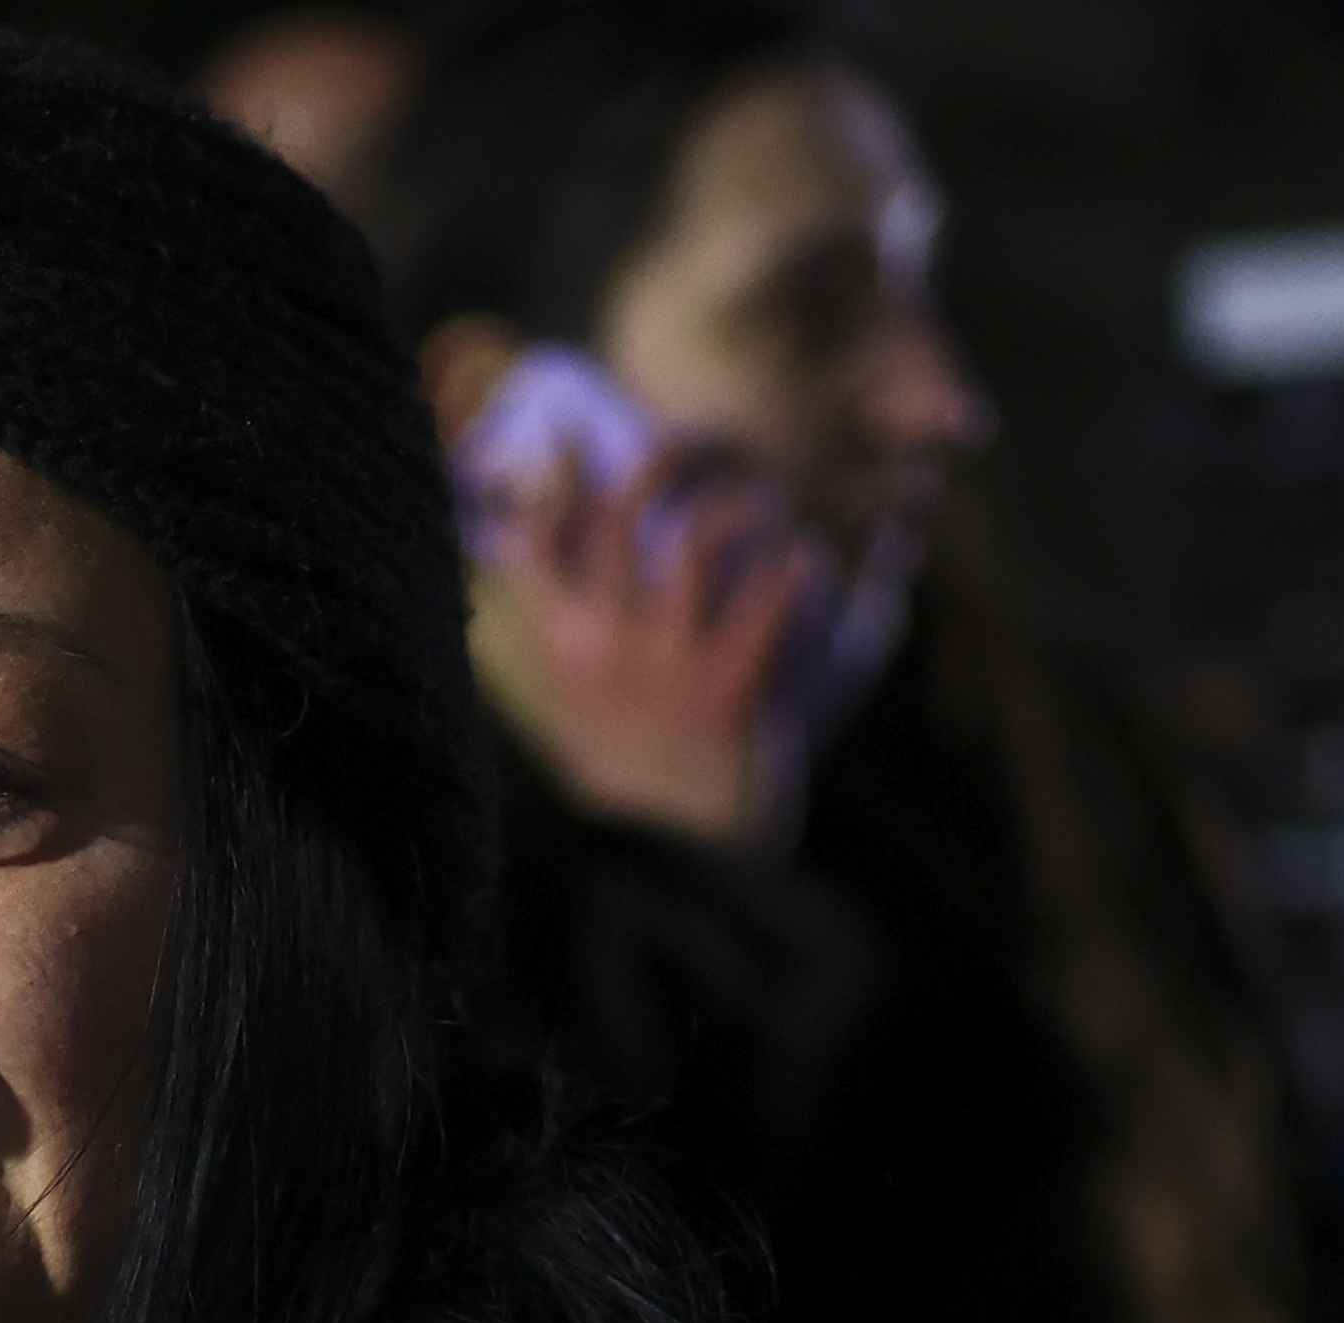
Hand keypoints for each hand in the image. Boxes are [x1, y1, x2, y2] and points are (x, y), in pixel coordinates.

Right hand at [470, 448, 821, 851]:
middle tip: (702, 442)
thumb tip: (563, 587)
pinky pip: (768, 600)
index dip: (554, 477)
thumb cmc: (627, 790)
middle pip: (619, 511)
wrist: (663, 871)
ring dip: (738, 504)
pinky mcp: (725, 691)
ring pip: (694, 539)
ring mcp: (663, 666)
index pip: (535, 540)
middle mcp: (603, 646)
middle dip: (664, 457)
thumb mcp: (577, 713)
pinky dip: (795, 568)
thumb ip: (571, 646)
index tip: (573, 431)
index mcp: (558, 650)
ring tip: (765, 504)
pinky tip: (808, 563)